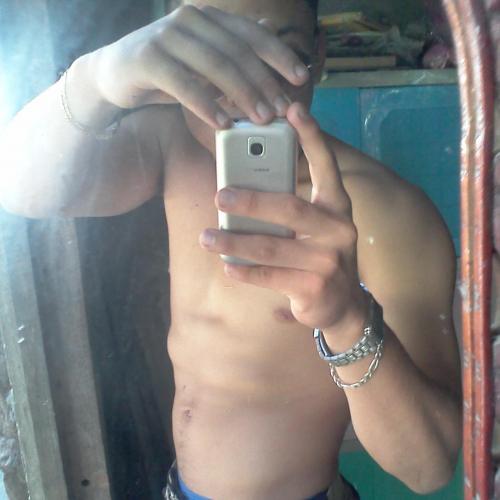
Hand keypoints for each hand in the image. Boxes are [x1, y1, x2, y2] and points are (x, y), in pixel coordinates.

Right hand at [89, 5, 309, 128]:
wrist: (113, 75)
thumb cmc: (166, 72)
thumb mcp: (202, 62)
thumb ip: (230, 54)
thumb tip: (268, 44)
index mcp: (207, 19)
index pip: (251, 34)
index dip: (279, 54)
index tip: (301, 77)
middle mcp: (189, 20)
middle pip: (237, 51)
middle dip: (264, 82)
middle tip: (282, 110)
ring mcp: (166, 36)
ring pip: (214, 66)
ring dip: (242, 95)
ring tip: (261, 119)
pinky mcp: (147, 58)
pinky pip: (184, 85)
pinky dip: (207, 106)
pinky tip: (223, 125)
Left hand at [199, 103, 367, 331]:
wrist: (344, 307)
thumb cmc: (321, 256)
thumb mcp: (315, 228)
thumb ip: (290, 208)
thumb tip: (242, 189)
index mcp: (338, 206)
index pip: (326, 166)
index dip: (312, 137)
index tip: (293, 109)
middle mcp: (339, 229)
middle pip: (291, 208)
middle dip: (252, 200)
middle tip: (220, 195)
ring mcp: (329, 261)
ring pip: (273, 246)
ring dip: (235, 242)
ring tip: (207, 237)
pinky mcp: (315, 288)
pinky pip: (271, 276)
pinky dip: (245, 271)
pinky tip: (227, 266)